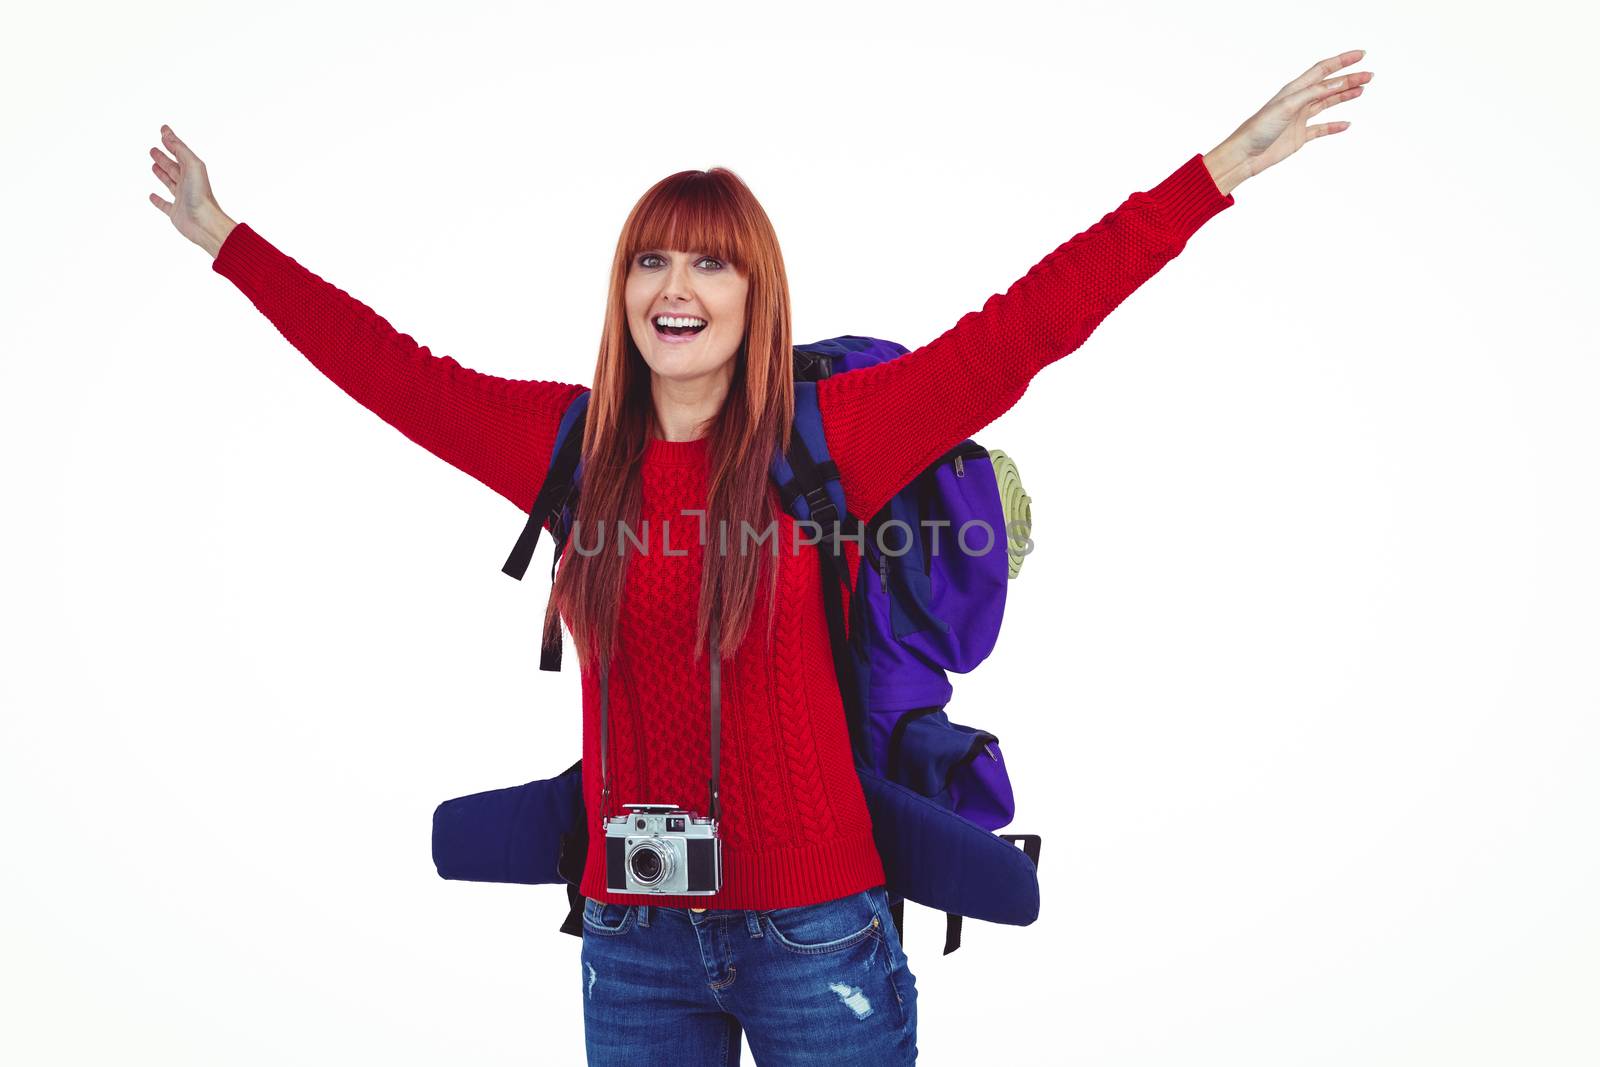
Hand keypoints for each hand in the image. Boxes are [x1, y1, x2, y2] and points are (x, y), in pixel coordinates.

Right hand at [148, 125, 234, 257]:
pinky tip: (152, 196)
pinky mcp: (176, 213)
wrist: (205, 224)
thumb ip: (181, 150)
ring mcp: (182, 198)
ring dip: (161, 173)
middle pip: (174, 167)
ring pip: (170, 182)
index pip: (180, 152)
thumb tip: (168, 134)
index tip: (163, 131)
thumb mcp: (192, 166)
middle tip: (154, 149)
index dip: (171, 141)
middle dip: (164, 157)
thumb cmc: (201, 195)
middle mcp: (188, 183)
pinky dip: (158, 200)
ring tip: (153, 165)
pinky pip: (165, 205)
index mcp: (193, 171)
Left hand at [1203, 50, 1372, 196]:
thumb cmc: (1258, 129)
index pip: (1322, 70)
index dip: (1342, 61)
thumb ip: (1312, 94)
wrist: (1245, 156)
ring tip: (1361, 90)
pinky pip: (1321, 129)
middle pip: (1329, 86)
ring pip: (1327, 104)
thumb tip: (1337, 82)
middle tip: (1369, 76)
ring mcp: (1299, 119)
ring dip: (1344, 96)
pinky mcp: (1299, 137)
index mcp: (1293, 90)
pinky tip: (1346, 124)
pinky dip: (1334, 126)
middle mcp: (1298, 101)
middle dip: (1349, 79)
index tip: (1361, 55)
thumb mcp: (1287, 106)